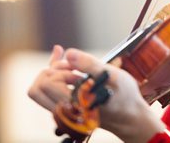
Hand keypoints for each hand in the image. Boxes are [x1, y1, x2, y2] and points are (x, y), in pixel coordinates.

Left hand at [28, 46, 168, 142]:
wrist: (131, 117)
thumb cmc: (124, 97)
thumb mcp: (112, 76)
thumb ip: (89, 64)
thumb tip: (68, 53)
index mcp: (72, 104)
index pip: (46, 84)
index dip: (58, 69)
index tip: (75, 65)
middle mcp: (64, 111)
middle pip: (38, 88)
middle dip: (52, 70)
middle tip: (72, 65)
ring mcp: (64, 111)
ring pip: (43, 90)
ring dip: (55, 73)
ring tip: (72, 64)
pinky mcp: (68, 108)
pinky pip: (52, 93)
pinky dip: (59, 77)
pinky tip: (71, 65)